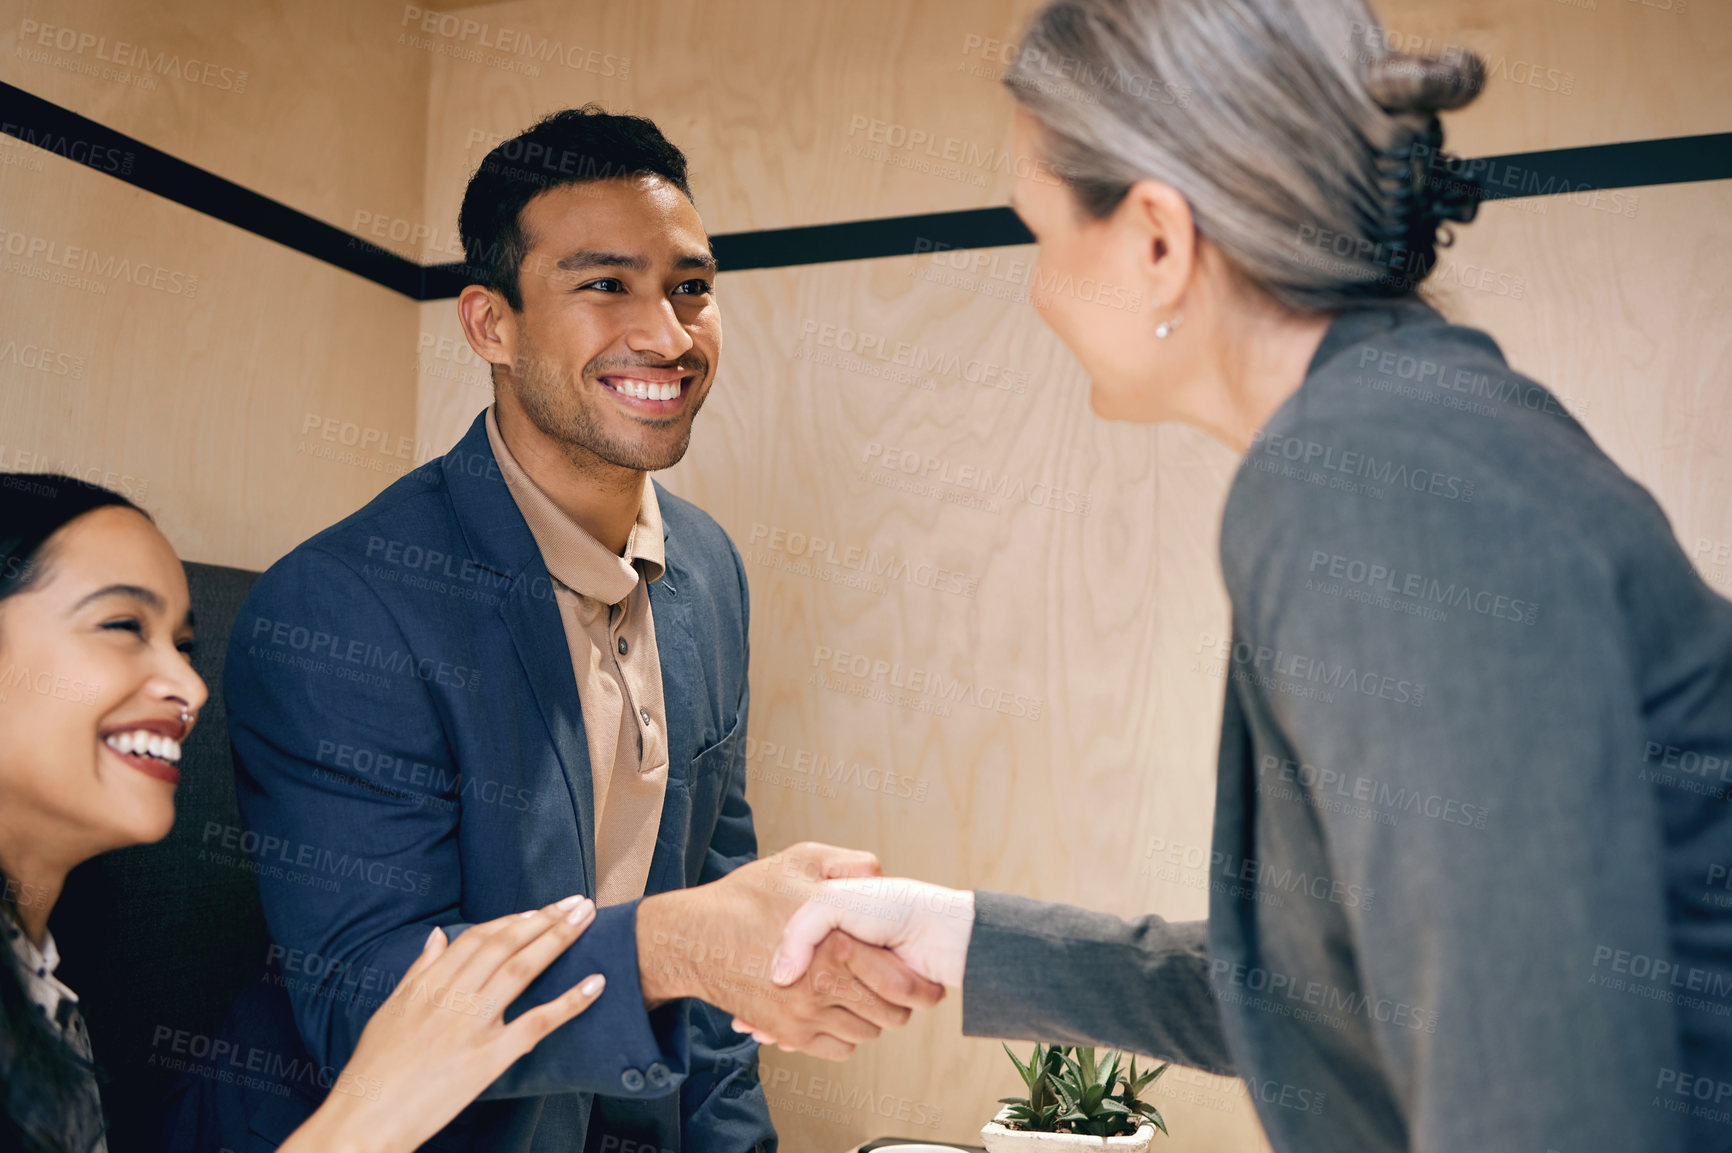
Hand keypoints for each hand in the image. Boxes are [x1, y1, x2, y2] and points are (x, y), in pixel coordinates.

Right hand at [281, 897, 604, 1152]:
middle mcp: (452, 998)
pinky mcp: (488, 1059)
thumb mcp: (389, 1010)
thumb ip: (417, 971)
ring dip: (559, 939)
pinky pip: (535, 1023)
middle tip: (577, 902)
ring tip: (587, 920)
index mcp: (428, 985)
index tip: (540, 910)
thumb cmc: (373, 1069)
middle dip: (546, 918)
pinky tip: (595, 984)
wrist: (364, 1120)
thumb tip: (436, 936)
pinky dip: (569, 1002)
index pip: (478, 938)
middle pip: (506, 945)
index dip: (513, 920)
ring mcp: (471, 1026)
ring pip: (522, 970)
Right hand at [636, 843, 945, 1060]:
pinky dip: (845, 1034)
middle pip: (890, 1014)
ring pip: (866, 1032)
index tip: (927, 982)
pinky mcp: (789, 1033)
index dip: (921, 985)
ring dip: (871, 1018)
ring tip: (865, 996)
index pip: (900, 981)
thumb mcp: (799, 861)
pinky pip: (839, 1047)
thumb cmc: (745, 897)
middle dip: (901, 1004)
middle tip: (901, 991)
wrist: (696, 939)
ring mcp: (805, 1013)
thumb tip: (881, 874)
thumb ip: (847, 865)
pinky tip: (838, 1009)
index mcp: (835, 943)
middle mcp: (823, 984)